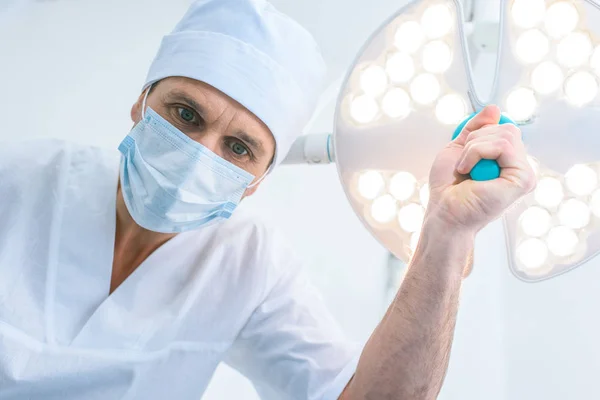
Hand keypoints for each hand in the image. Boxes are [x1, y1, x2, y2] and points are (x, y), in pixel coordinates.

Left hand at [427, 105, 535, 233]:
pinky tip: (470, 171)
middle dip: (475, 140)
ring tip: (466, 168)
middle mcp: (519, 167)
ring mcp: (524, 174)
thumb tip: (494, 109)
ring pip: (505, 135)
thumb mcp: (458, 148)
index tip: (465, 152)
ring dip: (474, 148)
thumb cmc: (448, 188)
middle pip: (507, 128)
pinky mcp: (523, 180)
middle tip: (464, 163)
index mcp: (507, 161)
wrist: (443, 212)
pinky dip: (478, 153)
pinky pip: (503, 146)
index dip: (479, 133)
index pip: (504, 128)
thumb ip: (476, 128)